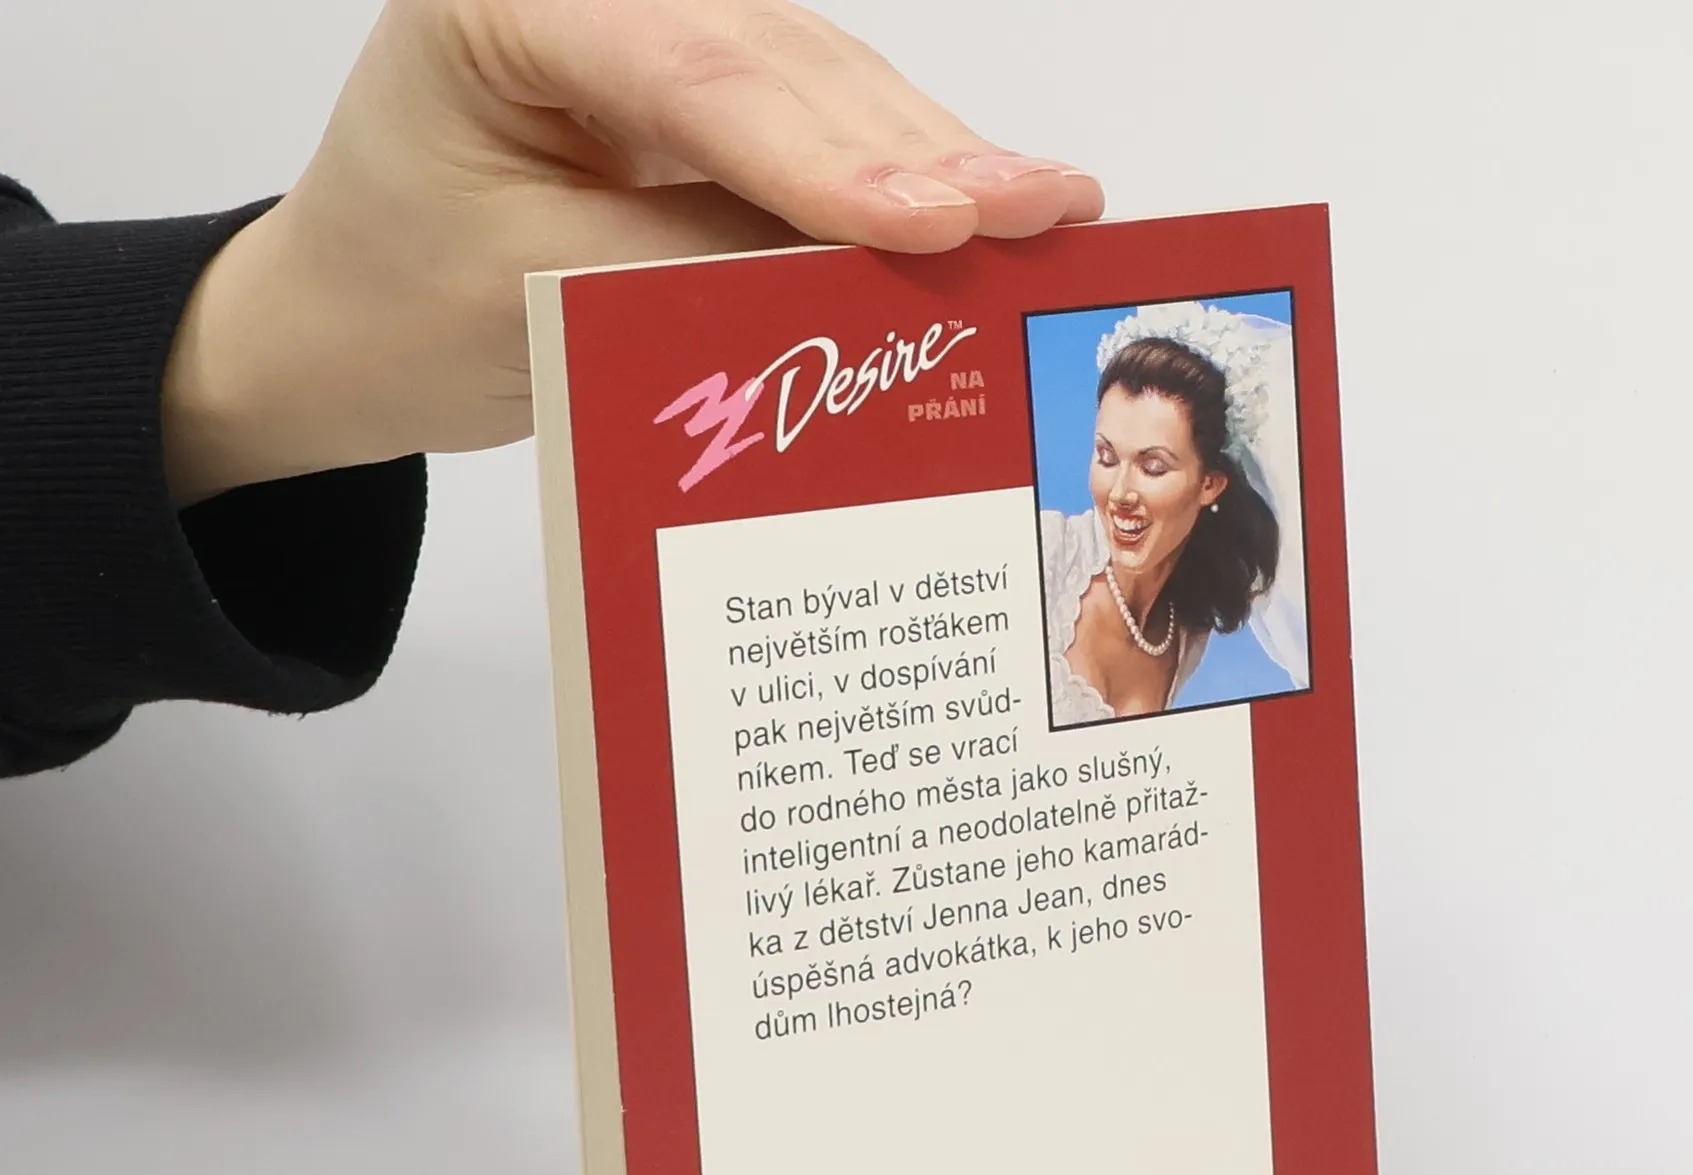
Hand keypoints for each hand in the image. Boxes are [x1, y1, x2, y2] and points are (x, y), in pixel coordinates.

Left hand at [162, 0, 1101, 504]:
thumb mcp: (536, 300)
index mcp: (503, 3)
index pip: (687, 70)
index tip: (931, 219)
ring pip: (819, 85)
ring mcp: (652, 32)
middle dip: (914, 147)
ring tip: (1044, 210)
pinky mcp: (698, 97)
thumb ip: (694, 272)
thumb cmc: (405, 308)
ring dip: (934, 156)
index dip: (822, 153)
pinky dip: (898, 178)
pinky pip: (812, 130)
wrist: (349, 325)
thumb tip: (864, 280)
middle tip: (1037, 209)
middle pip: (778, 62)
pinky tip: (988, 204)